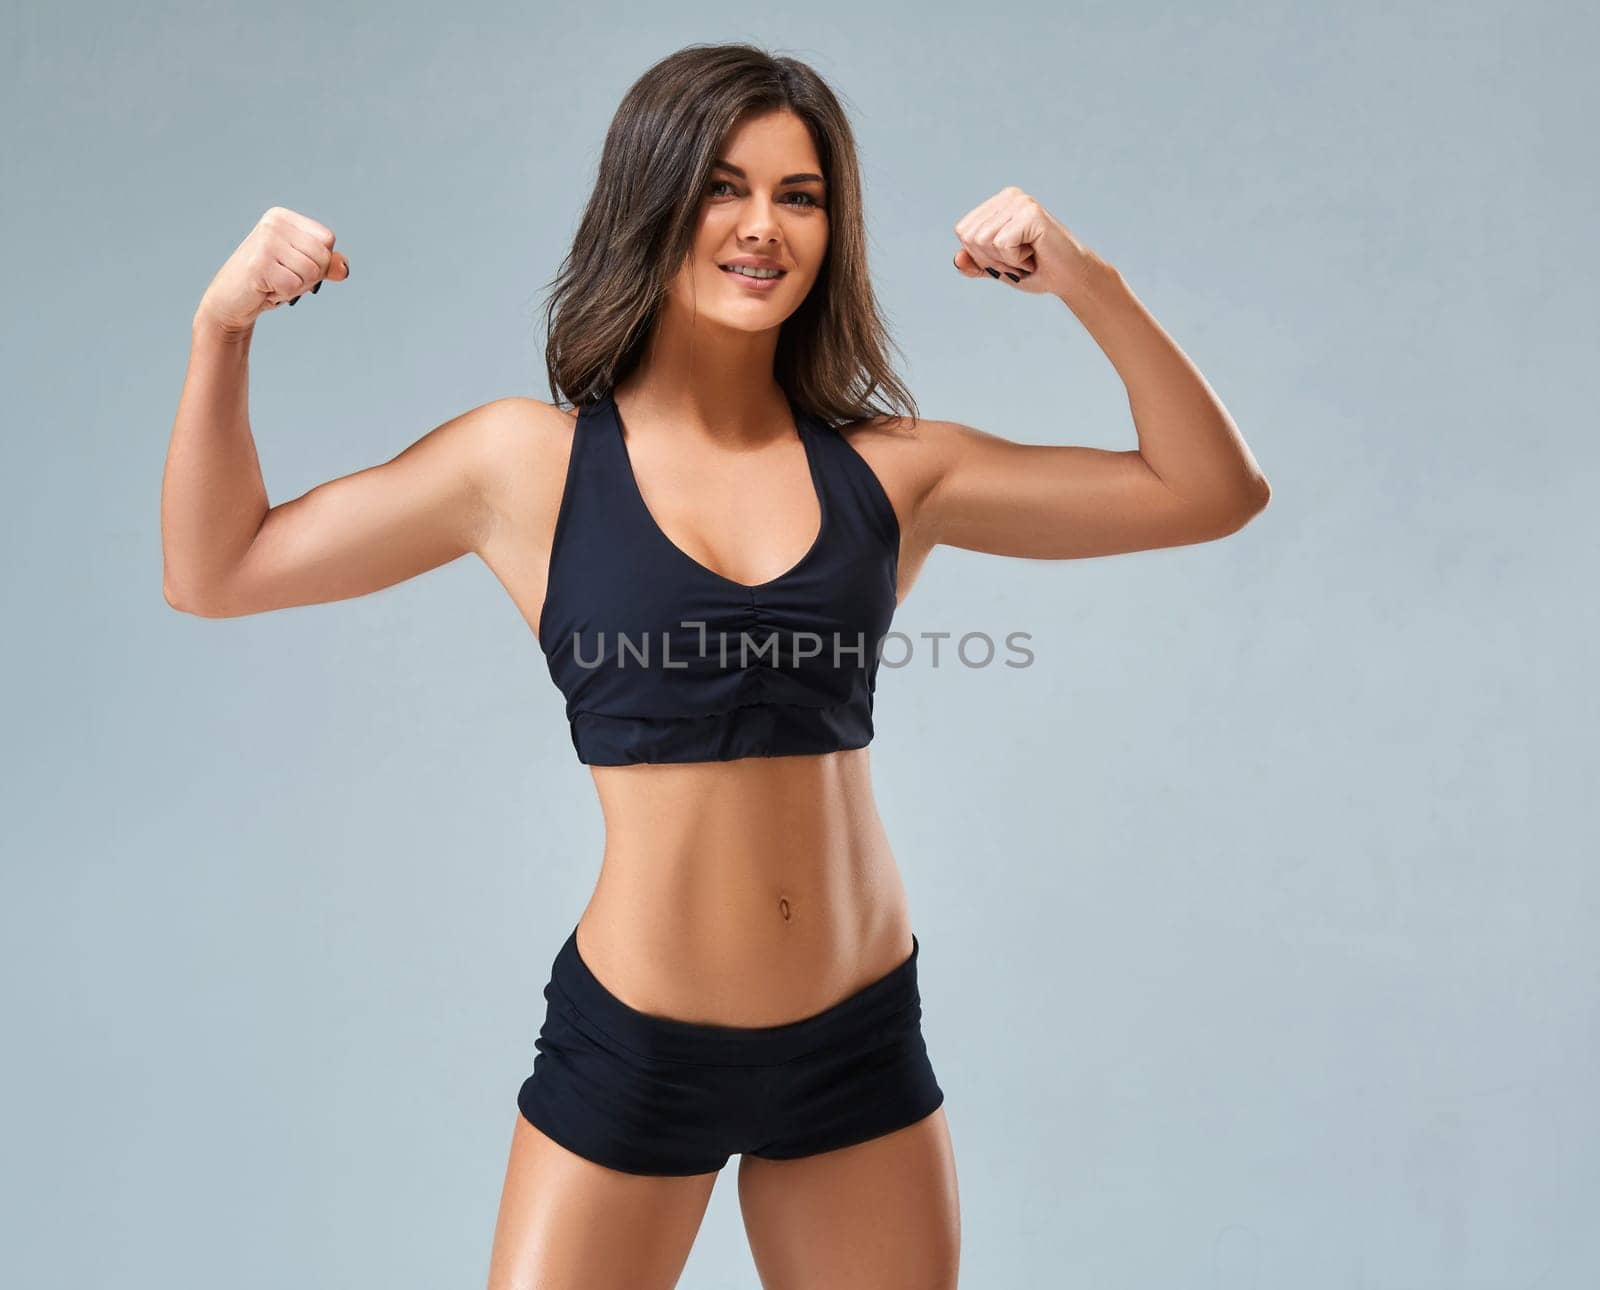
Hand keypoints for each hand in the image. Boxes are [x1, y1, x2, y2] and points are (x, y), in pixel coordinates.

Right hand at [194, 206, 350, 335]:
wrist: (230, 300)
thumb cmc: (267, 282)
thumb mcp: (301, 269)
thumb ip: (326, 265)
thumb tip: (343, 268)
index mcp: (283, 218)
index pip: (327, 239)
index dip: (319, 261)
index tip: (292, 265)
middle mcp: (274, 223)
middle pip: (323, 257)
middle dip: (309, 277)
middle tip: (282, 277)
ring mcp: (265, 241)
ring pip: (312, 272)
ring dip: (296, 287)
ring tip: (273, 282)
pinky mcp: (259, 263)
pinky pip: (294, 286)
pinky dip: (283, 294)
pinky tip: (265, 289)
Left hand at [951, 186, 1100, 296]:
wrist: (1070, 278)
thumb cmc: (1037, 270)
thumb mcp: (998, 268)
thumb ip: (975, 263)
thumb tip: (957, 260)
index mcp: (997, 204)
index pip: (963, 232)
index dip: (981, 255)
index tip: (1008, 257)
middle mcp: (1008, 196)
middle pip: (970, 237)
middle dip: (991, 259)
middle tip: (1020, 258)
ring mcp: (1020, 201)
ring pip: (983, 241)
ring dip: (1005, 261)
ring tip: (1028, 255)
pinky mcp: (1031, 212)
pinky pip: (1002, 244)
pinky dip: (1016, 259)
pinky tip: (1035, 253)